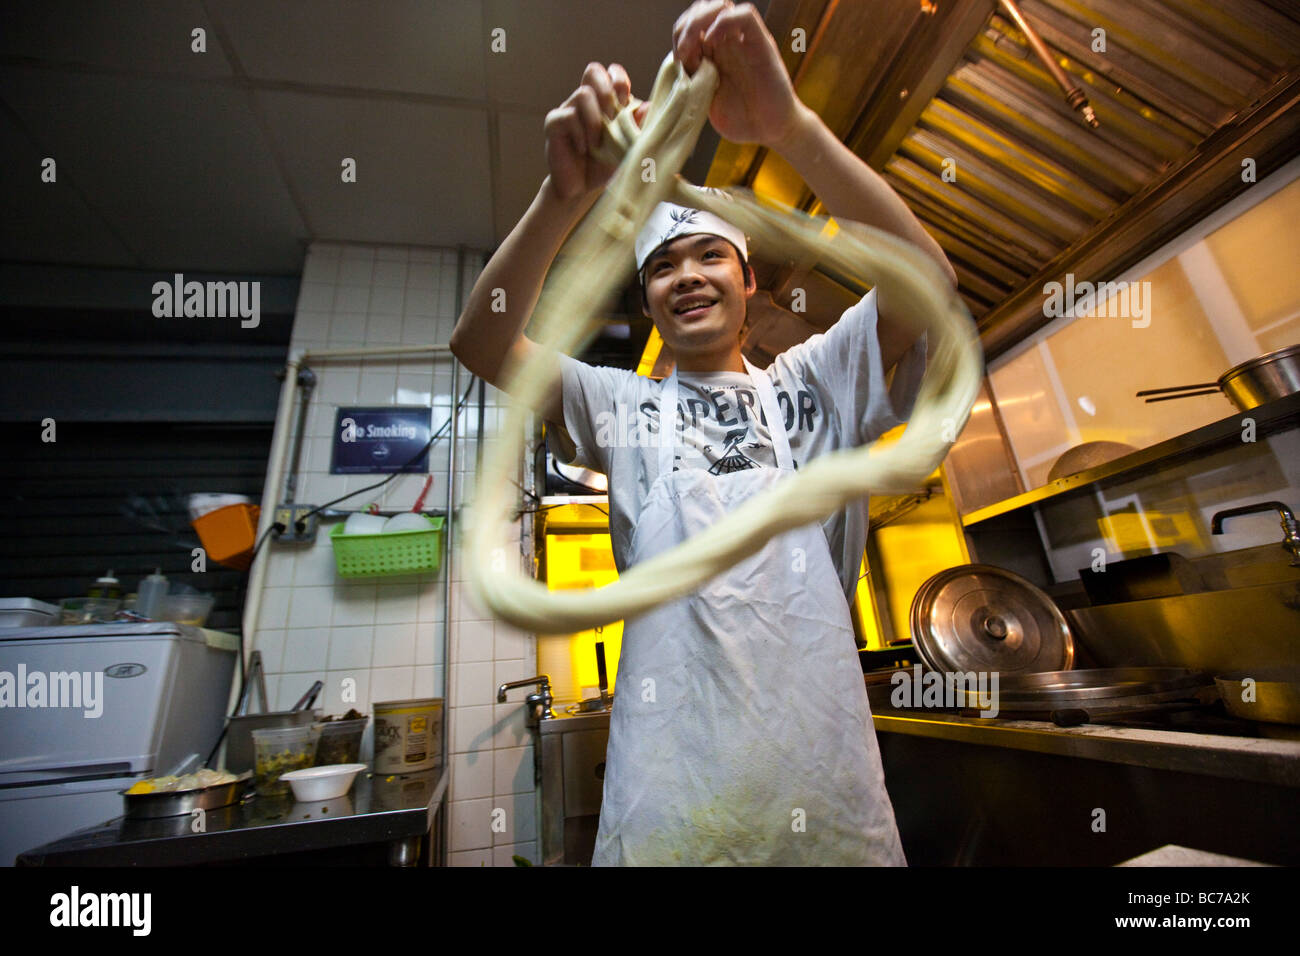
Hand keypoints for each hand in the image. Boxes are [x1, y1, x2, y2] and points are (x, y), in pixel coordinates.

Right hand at [544, 62, 649, 200]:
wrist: (581, 189)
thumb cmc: (605, 166)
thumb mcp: (627, 147)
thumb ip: (638, 127)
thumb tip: (649, 106)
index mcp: (605, 102)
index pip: (612, 73)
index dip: (619, 81)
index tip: (626, 103)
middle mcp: (585, 101)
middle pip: (593, 71)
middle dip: (607, 91)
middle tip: (612, 117)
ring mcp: (568, 110)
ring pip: (583, 94)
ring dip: (596, 120)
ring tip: (598, 143)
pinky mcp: (554, 124)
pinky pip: (568, 116)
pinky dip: (580, 134)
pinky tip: (583, 149)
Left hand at [672, 1, 799, 146]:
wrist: (773, 131)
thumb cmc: (745, 121)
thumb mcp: (704, 105)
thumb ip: (686, 91)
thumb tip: (653, 98)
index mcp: (715, 54)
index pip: (692, 25)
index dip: (680, 36)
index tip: (677, 62)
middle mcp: (729, 42)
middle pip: (703, 9)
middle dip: (686, 26)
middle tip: (683, 53)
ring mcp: (744, 41)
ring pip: (720, 5)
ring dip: (699, 21)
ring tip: (693, 48)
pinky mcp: (761, 44)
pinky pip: (744, 16)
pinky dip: (723, 23)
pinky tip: (713, 43)